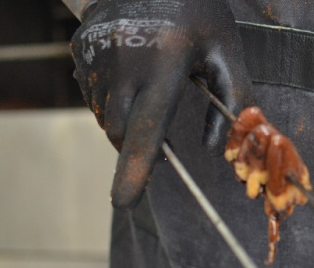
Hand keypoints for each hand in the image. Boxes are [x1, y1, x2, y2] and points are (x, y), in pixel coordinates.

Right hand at [70, 0, 252, 207]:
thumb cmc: (195, 10)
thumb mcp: (226, 49)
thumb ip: (235, 99)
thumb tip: (218, 149)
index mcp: (165, 64)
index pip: (147, 130)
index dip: (135, 170)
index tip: (123, 201)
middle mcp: (124, 62)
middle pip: (122, 133)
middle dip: (138, 146)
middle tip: (161, 132)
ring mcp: (95, 55)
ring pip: (106, 117)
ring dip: (126, 122)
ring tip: (148, 88)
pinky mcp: (78, 50)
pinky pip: (92, 96)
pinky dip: (111, 100)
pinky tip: (129, 73)